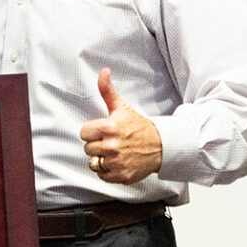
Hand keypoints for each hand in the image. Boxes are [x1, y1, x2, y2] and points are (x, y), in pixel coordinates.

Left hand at [80, 68, 162, 183]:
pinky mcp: (121, 175)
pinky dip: (108, 171)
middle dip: (97, 144)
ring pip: (93, 162)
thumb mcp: (122, 107)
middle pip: (87, 148)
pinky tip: (117, 162)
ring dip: (101, 158)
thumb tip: (103, 72)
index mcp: (109, 127)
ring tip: (114, 152)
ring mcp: (117, 162)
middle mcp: (112, 146)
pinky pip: (102, 175)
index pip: (84, 133)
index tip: (102, 131)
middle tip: (110, 141)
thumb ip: (107, 91)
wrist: (162, 146)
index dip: (92, 132)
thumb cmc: (139, 126)